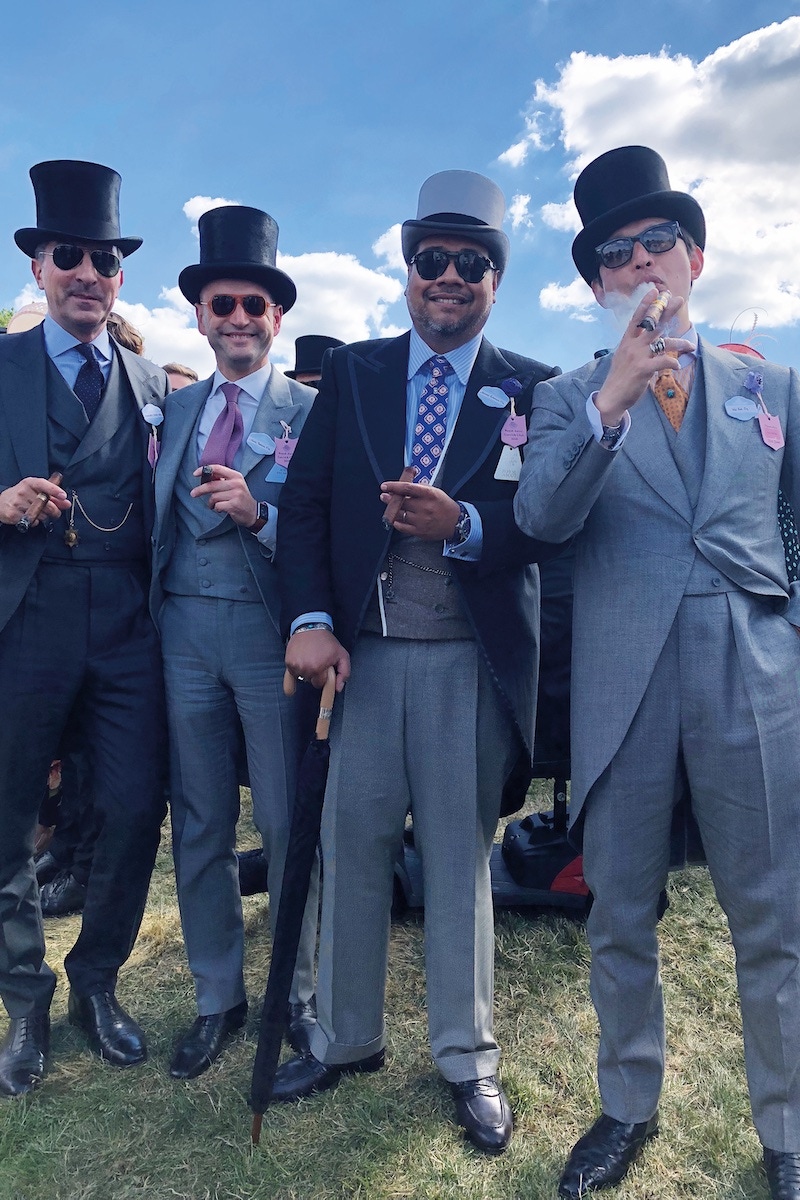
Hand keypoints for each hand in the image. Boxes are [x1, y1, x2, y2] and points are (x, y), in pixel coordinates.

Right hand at [0, 478, 68, 525]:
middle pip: (47, 505)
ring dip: (43, 517)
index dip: (55, 490)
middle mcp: (23, 491)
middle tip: (54, 512)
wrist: (1, 503)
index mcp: (30, 483)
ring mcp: (17, 503)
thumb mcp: (36, 491)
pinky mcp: (13, 514)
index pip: (44, 484)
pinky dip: (34, 522)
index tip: (63, 496)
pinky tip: (29, 517)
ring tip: (36, 512)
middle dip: (55, 511)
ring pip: (41, 515)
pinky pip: (32, 522)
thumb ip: (53, 496)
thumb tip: (67, 503)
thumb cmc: (22, 496)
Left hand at [191, 465, 256, 526]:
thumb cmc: (241, 498)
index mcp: (236, 476)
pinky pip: (217, 505)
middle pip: (212, 485)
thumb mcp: (235, 485)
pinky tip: (220, 509)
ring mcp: (236, 494)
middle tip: (193, 494)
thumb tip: (205, 475)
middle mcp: (236, 484)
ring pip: (214, 496)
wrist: (253, 512)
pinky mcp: (234, 505)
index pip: (217, 468)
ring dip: (211, 502)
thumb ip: (222, 479)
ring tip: (213, 505)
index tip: (195, 474)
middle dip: (200, 490)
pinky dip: (216, 508)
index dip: (204, 470)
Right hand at [285, 629, 350, 691]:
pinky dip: (297, 670)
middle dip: (315, 675)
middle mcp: (305, 668)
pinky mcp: (288, 663)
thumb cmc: (326, 641)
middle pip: (311, 682)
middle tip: (318, 662)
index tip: (325, 668)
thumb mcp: (342, 655)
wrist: (311, 627)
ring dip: (306, 672)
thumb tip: (338, 688)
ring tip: (310, 659)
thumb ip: (344, 673)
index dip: (324, 676)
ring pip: (302, 678)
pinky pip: (293, 674)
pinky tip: (302, 661)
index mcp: (319, 668)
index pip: (320, 684)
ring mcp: (295, 666)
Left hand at [379, 480, 459, 540]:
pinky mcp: (419, 532)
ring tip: (389, 506)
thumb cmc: (443, 505)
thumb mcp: (435, 491)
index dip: (394, 486)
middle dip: (390, 498)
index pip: (407, 488)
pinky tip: (395, 518)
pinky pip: (402, 526)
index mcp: (429, 494)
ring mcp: (421, 521)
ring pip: (399, 514)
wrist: (456, 522)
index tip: (384, 486)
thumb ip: (419, 488)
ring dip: (391, 510)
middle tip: (384, 496)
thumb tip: (402, 485)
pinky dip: (396, 521)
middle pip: (401, 502)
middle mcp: (425, 507)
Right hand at [594, 289, 694, 425]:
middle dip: (667, 311)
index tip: (655, 291)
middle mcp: (632, 345)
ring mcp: (637, 356)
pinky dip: (673, 362)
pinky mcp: (643, 369)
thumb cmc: (619, 378)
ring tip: (690, 345)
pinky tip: (678, 365)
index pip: (637, 318)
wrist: (611, 398)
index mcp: (626, 341)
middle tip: (679, 299)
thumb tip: (648, 343)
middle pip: (653, 324)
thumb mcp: (623, 358)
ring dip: (679, 343)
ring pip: (663, 342)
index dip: (646, 304)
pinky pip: (663, 361)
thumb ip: (635, 348)